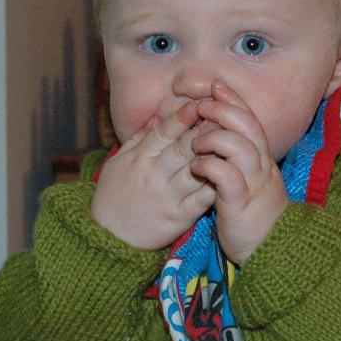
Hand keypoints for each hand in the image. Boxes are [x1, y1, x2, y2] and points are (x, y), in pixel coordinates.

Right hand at [91, 99, 216, 249]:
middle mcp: (154, 174)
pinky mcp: (178, 217)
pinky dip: (216, 186)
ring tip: (232, 140)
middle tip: (223, 114)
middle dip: (204, 129)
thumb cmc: (112, 198)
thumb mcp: (117, 164)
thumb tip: (156, 118)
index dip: (182, 116)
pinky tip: (231, 175)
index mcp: (139, 158)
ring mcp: (167, 196)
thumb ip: (137, 140)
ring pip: (196, 170)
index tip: (199, 102)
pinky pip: (200, 199)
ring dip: (215, 154)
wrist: (107, 238)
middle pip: (183, 147)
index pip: (163, 132)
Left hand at [190, 83, 287, 265]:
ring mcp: (254, 184)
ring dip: (215, 138)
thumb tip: (215, 139)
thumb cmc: (253, 217)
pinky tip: (197, 166)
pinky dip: (210, 166)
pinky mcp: (241, 204)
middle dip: (223, 110)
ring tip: (195, 142)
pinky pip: (228, 177)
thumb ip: (236, 162)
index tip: (216, 86)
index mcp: (262, 160)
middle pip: (248, 127)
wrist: (272, 251)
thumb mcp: (248, 183)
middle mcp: (261, 167)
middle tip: (201, 105)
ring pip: (240, 147)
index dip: (234, 101)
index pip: (250, 121)